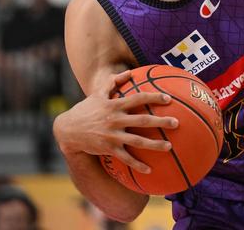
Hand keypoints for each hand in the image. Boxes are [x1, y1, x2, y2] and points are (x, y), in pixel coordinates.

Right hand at [54, 70, 178, 172]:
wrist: (67, 130)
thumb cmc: (86, 109)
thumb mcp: (97, 94)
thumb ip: (113, 82)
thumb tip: (129, 72)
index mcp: (115, 105)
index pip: (138, 98)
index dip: (154, 97)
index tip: (168, 98)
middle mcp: (116, 120)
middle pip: (143, 120)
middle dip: (161, 121)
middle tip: (176, 122)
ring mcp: (112, 135)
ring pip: (137, 141)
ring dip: (154, 145)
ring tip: (169, 146)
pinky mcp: (109, 149)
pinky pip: (126, 158)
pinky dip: (137, 165)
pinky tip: (149, 170)